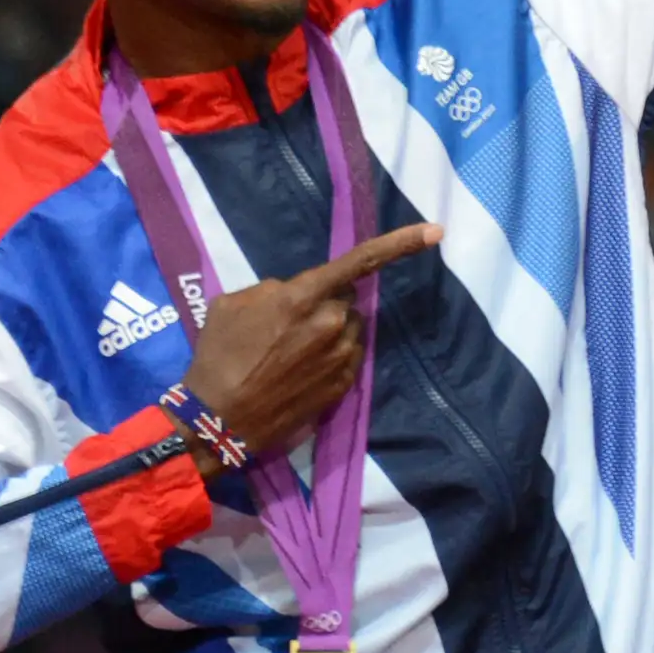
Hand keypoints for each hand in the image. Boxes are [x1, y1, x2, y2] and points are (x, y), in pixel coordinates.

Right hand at [180, 223, 442, 471]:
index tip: (436, 232)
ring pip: (348, 330)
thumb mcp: (232, 304)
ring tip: (287, 354)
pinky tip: (298, 373)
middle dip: (324, 305)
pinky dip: (331, 357)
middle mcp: (333, 324)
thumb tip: (293, 294)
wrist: (217, 421)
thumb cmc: (217, 357)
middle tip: (285, 327)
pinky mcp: (344, 385)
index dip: (400, 244)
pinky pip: (348, 357)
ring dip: (329, 332)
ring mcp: (342, 357)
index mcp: (304, 297)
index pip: (360, 262)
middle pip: (344, 300)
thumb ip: (273, 290)